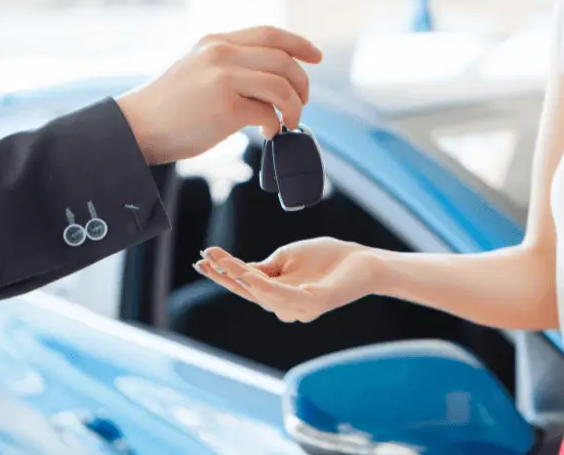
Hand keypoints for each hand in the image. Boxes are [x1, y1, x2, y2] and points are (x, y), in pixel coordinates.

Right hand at [116, 26, 322, 164]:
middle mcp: (221, 55)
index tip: (316, 56)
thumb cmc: (168, 107)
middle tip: (301, 104)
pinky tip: (269, 133)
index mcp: (215, 42)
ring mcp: (224, 79)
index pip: (269, 34)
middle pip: (283, 60)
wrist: (137, 127)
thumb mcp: (195, 68)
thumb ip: (227, 65)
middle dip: (301, 84)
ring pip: (282, 86)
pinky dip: (276, 124)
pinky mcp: (227, 107)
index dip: (298, 44)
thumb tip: (268, 80)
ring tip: (289, 121)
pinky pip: (268, 112)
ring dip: (294, 106)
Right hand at [195, 238, 374, 322]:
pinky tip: (252, 278)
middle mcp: (285, 305)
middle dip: (225, 276)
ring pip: (263, 295)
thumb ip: (265, 267)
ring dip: (241, 278)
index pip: (245, 284)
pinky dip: (268, 289)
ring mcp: (300, 307)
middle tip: (204, 259)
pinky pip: (287, 297)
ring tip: (223, 262)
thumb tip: (241, 269)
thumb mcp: (287, 256)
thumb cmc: (326, 258)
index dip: (224, 273)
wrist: (361, 260)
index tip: (202, 258)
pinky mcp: (315, 303)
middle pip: (248, 292)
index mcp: (277, 292)